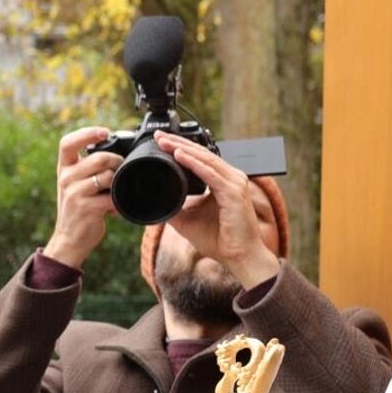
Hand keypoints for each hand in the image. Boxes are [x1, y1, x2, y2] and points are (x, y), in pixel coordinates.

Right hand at [43, 126, 121, 269]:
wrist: (70, 239)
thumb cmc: (78, 208)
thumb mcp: (75, 184)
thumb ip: (88, 167)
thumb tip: (115, 149)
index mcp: (63, 169)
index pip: (67, 142)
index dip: (87, 133)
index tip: (105, 132)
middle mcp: (65, 179)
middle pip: (99, 158)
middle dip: (117, 162)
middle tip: (121, 170)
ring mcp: (74, 193)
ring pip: (108, 176)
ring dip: (119, 182)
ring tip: (116, 191)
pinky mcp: (86, 208)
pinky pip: (112, 196)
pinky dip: (119, 202)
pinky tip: (114, 208)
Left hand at [155, 132, 281, 289]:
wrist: (238, 256)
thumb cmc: (219, 239)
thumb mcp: (187, 219)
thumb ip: (174, 206)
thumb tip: (153, 201)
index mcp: (222, 181)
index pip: (200, 159)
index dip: (181, 148)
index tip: (161, 142)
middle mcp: (231, 178)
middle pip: (202, 154)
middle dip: (179, 143)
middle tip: (158, 136)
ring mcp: (234, 183)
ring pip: (205, 160)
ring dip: (183, 149)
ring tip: (164, 142)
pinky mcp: (233, 193)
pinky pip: (210, 174)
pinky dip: (193, 164)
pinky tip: (179, 155)